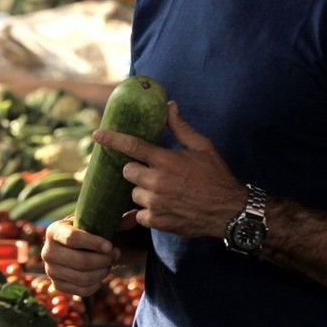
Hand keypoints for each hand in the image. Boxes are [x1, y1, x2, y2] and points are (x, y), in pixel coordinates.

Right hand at [41, 217, 117, 296]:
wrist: (78, 248)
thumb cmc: (90, 231)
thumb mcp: (98, 222)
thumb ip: (116, 220)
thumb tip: (136, 216)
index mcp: (54, 231)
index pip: (73, 239)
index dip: (94, 243)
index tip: (110, 246)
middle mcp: (47, 252)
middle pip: (80, 262)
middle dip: (103, 260)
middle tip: (115, 255)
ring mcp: (50, 271)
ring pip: (82, 278)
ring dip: (102, 272)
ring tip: (109, 264)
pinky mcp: (57, 285)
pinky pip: (81, 291)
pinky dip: (96, 284)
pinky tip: (101, 275)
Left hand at [95, 101, 243, 237]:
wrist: (229, 211)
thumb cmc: (216, 176)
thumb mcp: (202, 147)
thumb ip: (181, 127)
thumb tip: (169, 105)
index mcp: (165, 160)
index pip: (132, 146)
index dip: (112, 139)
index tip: (96, 134)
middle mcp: (156, 181)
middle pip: (127, 171)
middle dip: (136, 171)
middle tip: (153, 173)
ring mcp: (155, 203)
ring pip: (133, 194)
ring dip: (143, 192)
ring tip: (163, 192)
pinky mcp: (157, 221)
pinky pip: (139, 215)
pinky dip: (147, 212)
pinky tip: (163, 208)